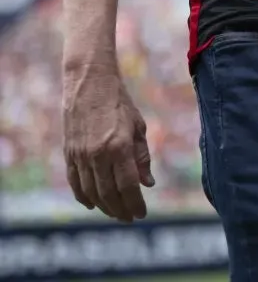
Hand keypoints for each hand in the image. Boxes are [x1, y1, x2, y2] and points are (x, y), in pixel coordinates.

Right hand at [63, 67, 154, 221]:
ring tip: (115, 213)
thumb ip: (142, 156)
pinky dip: (83, 197)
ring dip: (104, 207)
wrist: (89, 81)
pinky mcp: (69, 152)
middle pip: (109, 194)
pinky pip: (75, 182)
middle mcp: (98, 154)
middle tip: (130, 217)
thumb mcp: (137, 125)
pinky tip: (92, 204)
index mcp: (119, 146)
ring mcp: (80, 155)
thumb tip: (148, 183)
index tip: (142, 213)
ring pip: (91, 192)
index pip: (128, 186)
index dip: (135, 203)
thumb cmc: (118, 101)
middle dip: (121, 210)